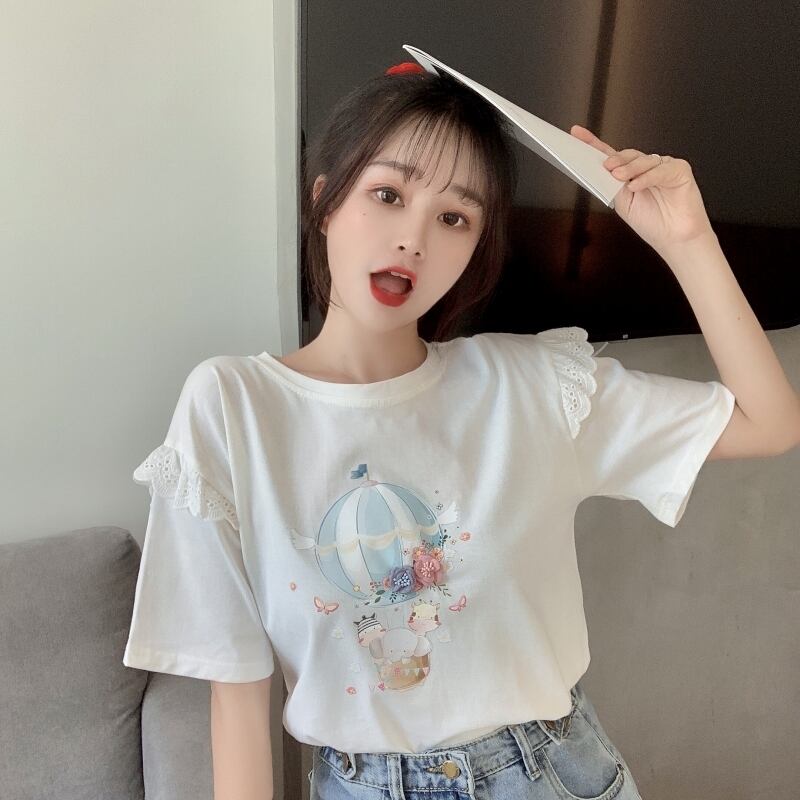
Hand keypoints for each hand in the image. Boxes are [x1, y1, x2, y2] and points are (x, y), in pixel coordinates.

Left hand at [570, 124, 716, 256]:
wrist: (675, 239)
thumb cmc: (652, 222)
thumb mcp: (624, 204)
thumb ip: (612, 186)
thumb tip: (598, 171)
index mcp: (631, 174)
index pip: (611, 155)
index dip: (594, 144)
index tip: (577, 134)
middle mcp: (647, 167)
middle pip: (629, 155)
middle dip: (616, 159)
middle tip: (606, 166)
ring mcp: (664, 166)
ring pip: (644, 160)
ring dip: (630, 168)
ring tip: (619, 176)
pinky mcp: (680, 170)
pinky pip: (661, 170)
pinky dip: (647, 177)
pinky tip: (636, 185)